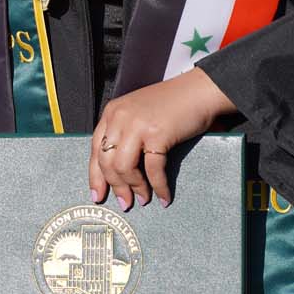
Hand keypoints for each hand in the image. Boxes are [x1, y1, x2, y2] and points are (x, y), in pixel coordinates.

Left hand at [89, 69, 237, 209]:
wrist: (200, 90)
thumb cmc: (172, 104)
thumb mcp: (138, 113)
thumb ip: (124, 132)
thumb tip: (118, 171)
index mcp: (112, 112)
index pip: (94, 149)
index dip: (95, 176)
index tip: (97, 195)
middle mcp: (120, 117)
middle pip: (107, 161)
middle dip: (115, 187)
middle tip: (125, 203)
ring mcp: (137, 125)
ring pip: (124, 168)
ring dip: (135, 188)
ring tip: (143, 199)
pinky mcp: (157, 134)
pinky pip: (153, 170)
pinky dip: (159, 187)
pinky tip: (164, 197)